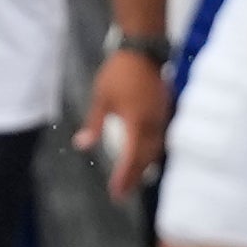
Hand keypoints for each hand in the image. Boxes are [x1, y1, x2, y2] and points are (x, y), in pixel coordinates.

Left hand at [75, 50, 167, 199]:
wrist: (143, 52)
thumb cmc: (118, 74)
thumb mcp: (101, 99)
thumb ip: (94, 124)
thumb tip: (82, 145)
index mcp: (137, 122)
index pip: (131, 158)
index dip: (124, 177)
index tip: (116, 192)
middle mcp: (153, 123)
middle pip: (146, 158)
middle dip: (134, 178)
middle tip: (122, 194)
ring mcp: (161, 117)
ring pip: (155, 149)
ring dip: (144, 167)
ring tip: (132, 181)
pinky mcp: (164, 111)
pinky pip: (160, 138)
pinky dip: (151, 152)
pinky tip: (144, 157)